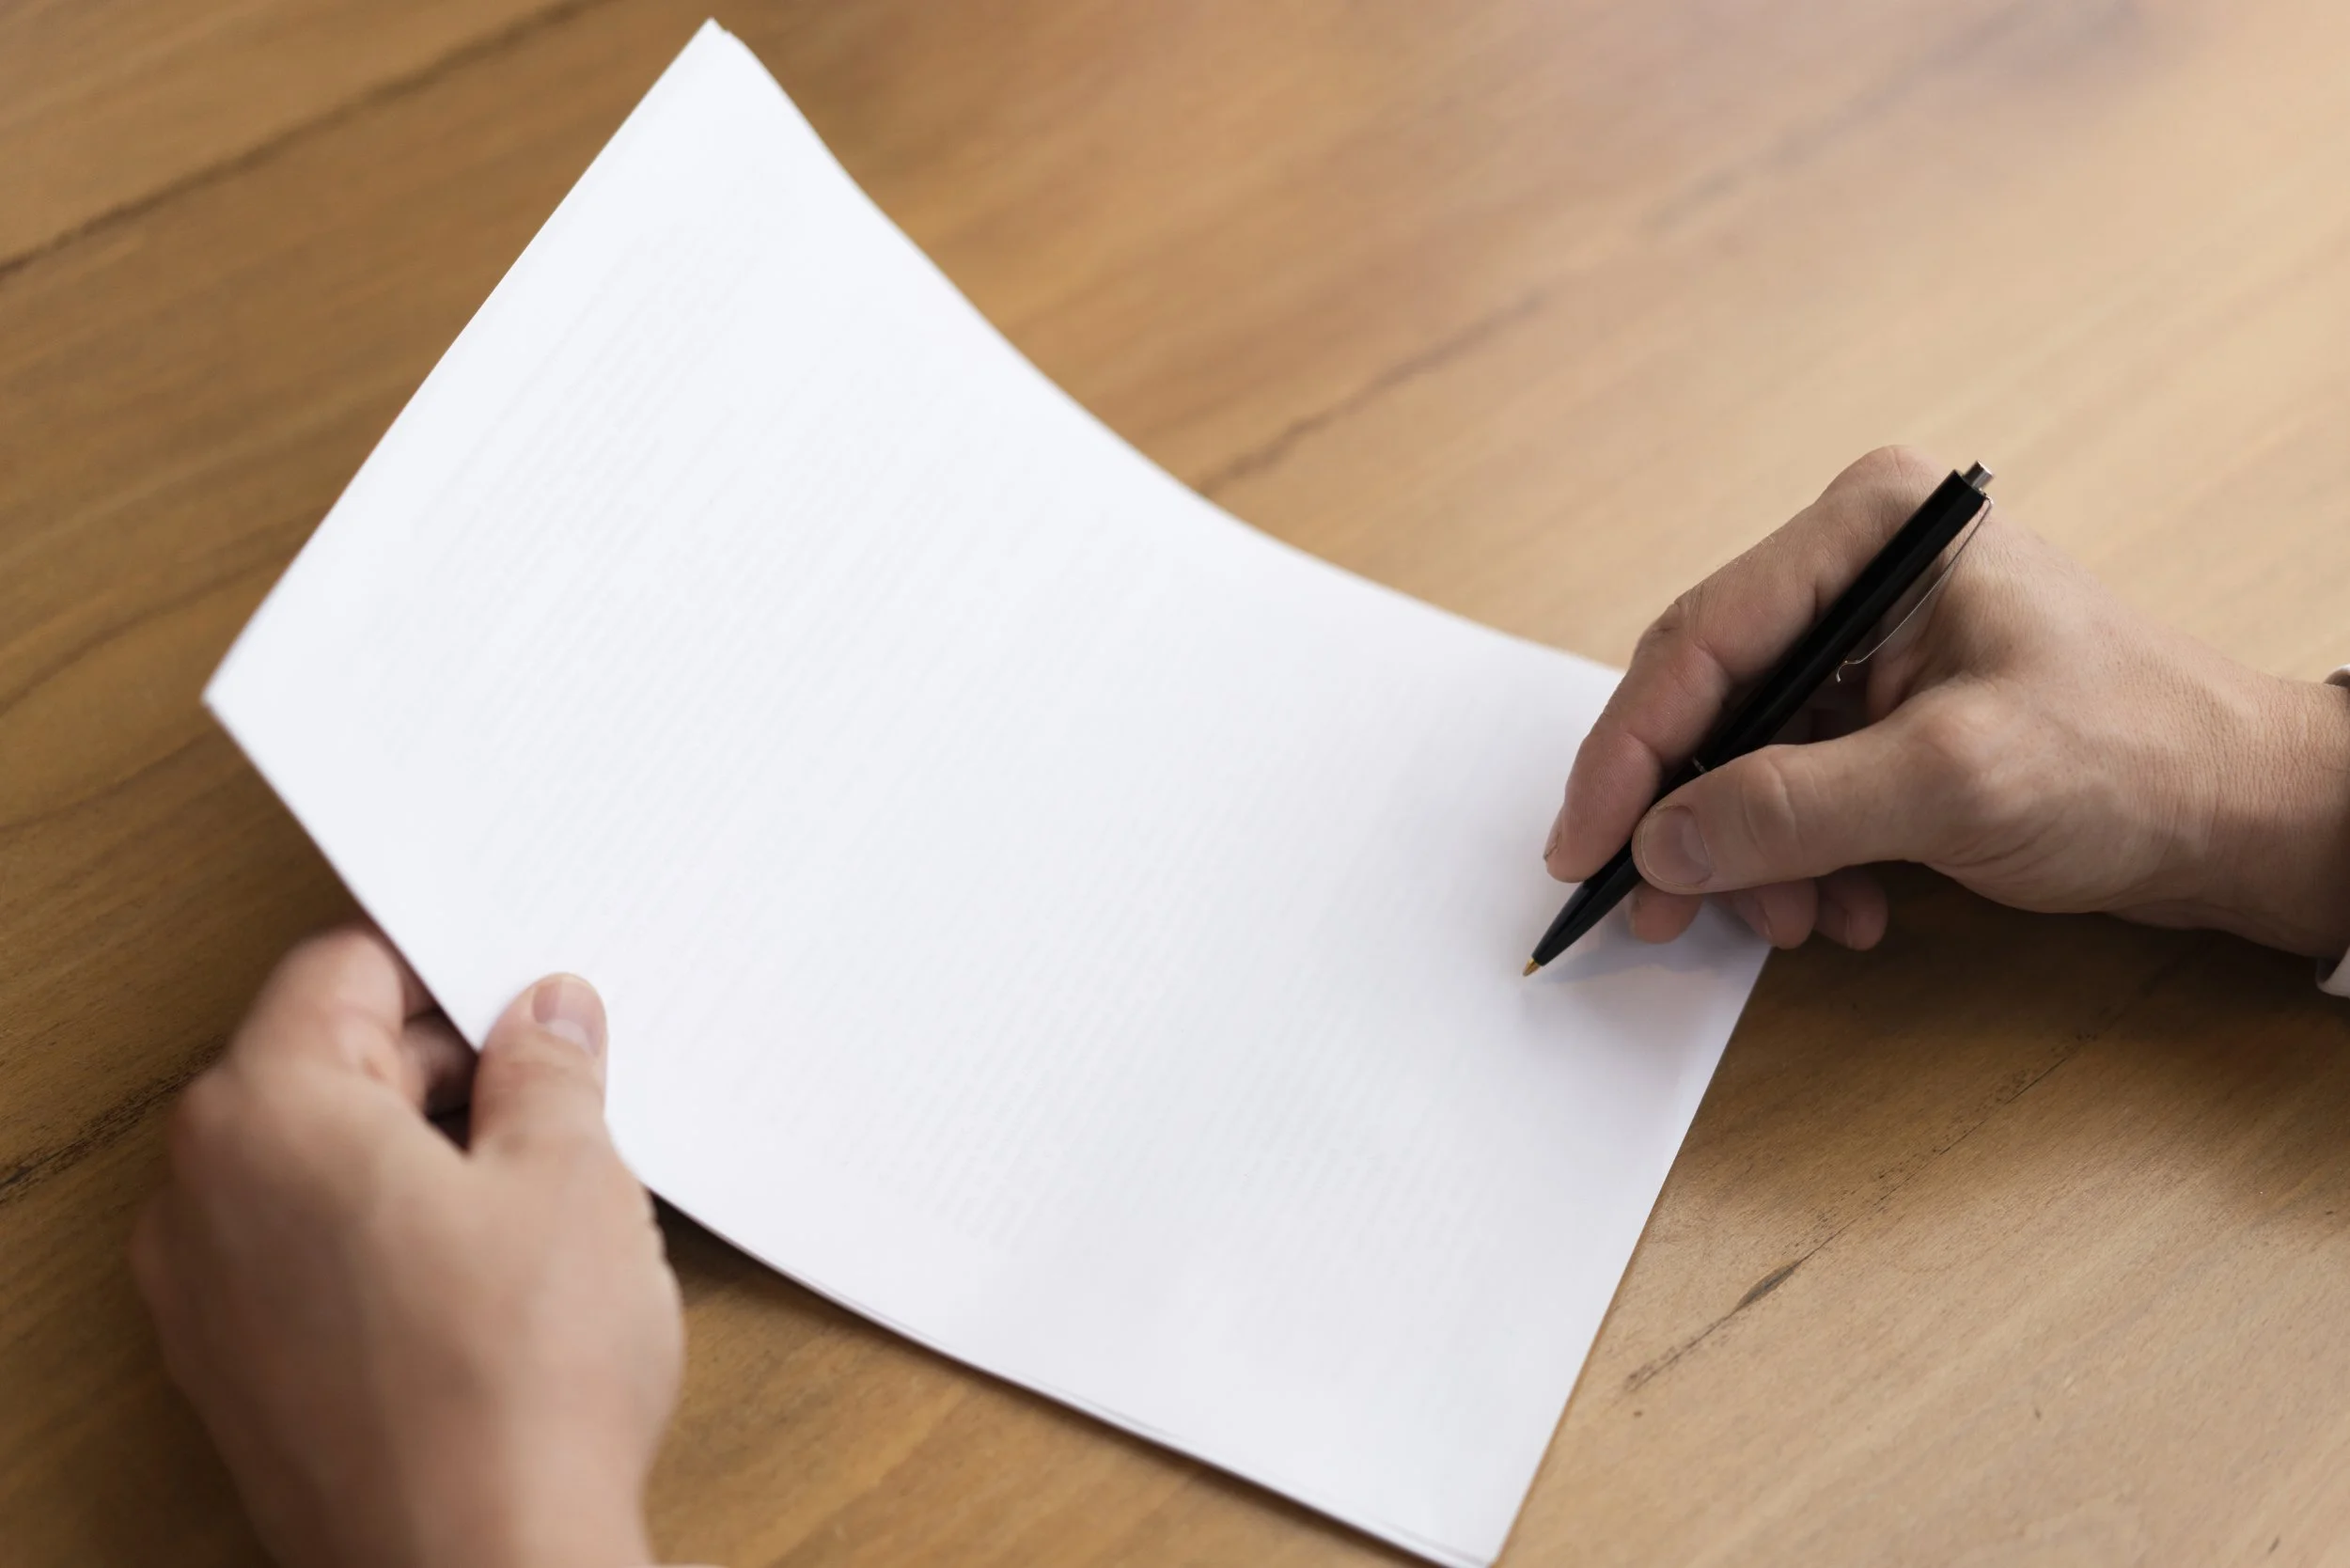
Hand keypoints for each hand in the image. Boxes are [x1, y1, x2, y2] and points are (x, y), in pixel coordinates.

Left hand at [132, 929, 682, 1567]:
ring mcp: (207, 1299)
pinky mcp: (239, 1377)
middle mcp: (200, 1197)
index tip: (529, 996)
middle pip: (321, 1066)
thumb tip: (544, 1016)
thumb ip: (549, 1071)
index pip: (343, 970)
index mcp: (265, 1113)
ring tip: (538, 1196)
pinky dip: (387, 1238)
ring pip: (318, 1167)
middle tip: (561, 1094)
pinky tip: (488, 1279)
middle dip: (442, 1066)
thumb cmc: (517, 1382)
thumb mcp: (571, 1178)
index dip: (450, 970)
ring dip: (420, 1156)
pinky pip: (307, 1258)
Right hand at [1545, 446, 2349, 958]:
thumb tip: (1661, 842)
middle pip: (1709, 697)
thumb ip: (1790, 809)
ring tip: (1790, 922)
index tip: (1588, 846)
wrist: (2248, 817)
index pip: (1702, 641)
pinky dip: (1796, 858)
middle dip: (1689, 815)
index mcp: (1871, 530)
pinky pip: (1790, 784)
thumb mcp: (1951, 783)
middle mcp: (1858, 569)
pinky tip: (1841, 908)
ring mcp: (1870, 639)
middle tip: (1658, 906)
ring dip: (1749, 853)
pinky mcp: (1883, 708)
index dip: (1629, 753)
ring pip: (1741, 753)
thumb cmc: (2143, 759)